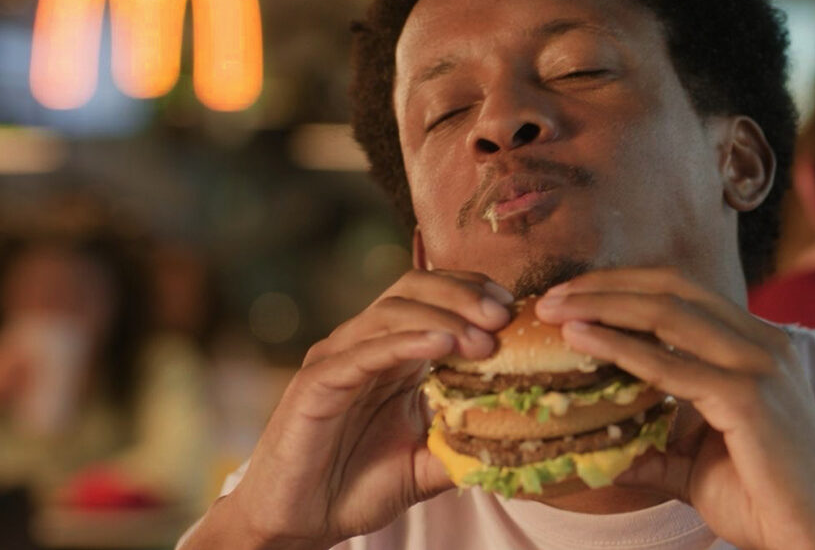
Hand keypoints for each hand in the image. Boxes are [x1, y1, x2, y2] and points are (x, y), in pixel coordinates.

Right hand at [200, 269, 513, 549]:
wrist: (298, 524)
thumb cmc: (355, 487)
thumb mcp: (425, 464)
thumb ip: (463, 444)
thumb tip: (516, 439)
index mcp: (391, 352)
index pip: (432, 295)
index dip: (472, 291)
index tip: (513, 309)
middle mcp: (363, 344)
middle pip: (412, 289)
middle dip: (462, 294)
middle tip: (504, 316)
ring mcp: (336, 359)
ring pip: (390, 313)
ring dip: (443, 318)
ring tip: (482, 341)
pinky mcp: (315, 384)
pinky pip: (362, 352)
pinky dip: (404, 342)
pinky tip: (442, 346)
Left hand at [534, 268, 814, 549]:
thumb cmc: (766, 501)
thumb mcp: (698, 462)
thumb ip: (656, 443)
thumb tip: (603, 446)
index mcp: (758, 346)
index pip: (684, 293)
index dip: (626, 285)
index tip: (575, 297)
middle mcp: (763, 343)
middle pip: (673, 287)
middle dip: (607, 284)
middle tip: (552, 297)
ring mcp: (760, 365)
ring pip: (668, 313)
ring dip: (603, 305)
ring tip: (555, 310)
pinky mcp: (749, 397)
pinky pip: (670, 365)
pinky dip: (620, 347)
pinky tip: (582, 340)